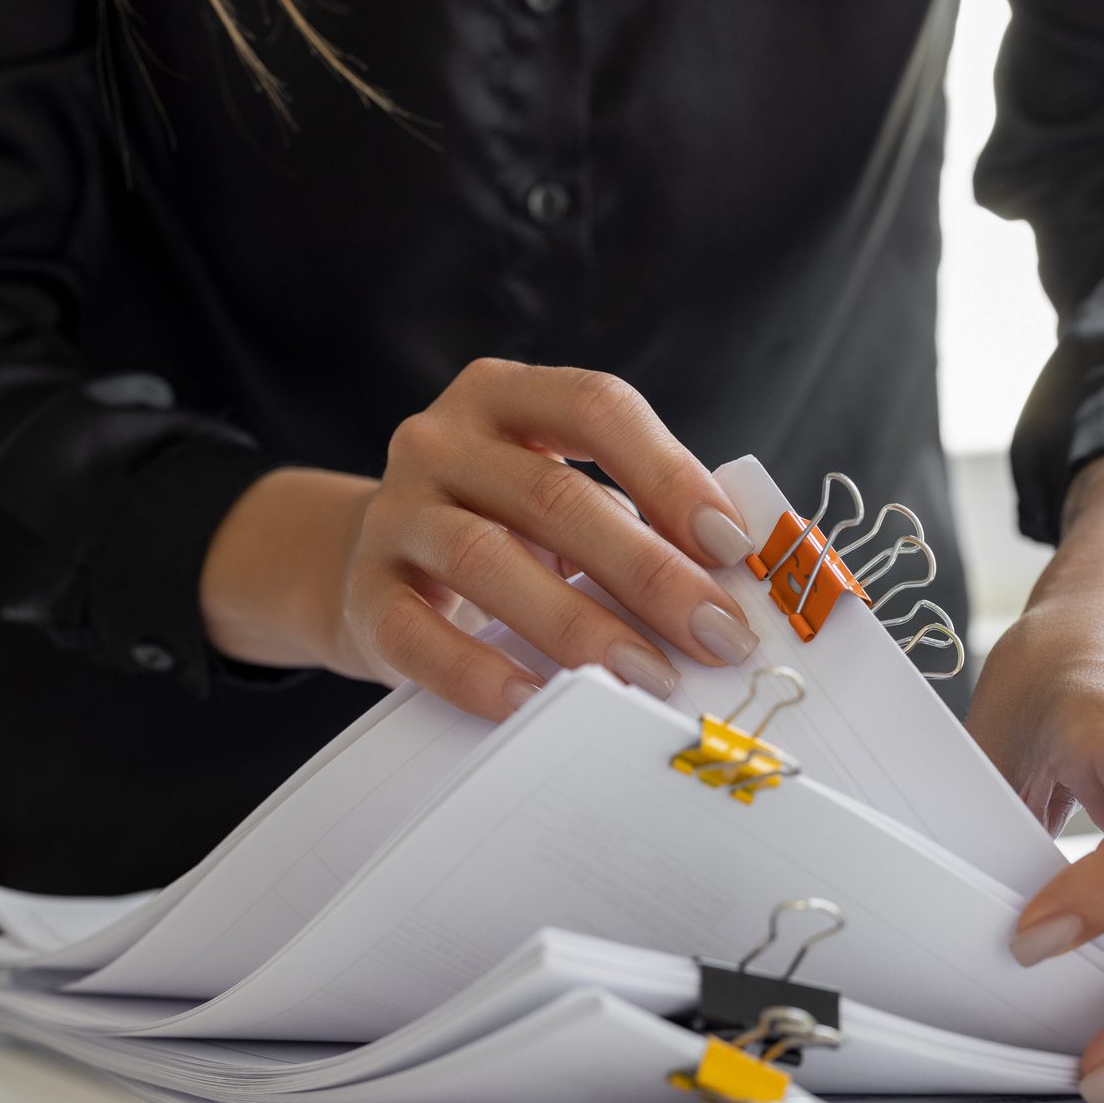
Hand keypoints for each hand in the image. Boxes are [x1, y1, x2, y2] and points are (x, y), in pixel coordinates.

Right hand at [199, 358, 759, 717]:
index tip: (733, 546)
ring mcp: (394, 515)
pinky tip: (537, 704)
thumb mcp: (562, 499)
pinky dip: (481, 673)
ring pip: (487, 560)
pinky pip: (420, 636)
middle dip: (648, 571)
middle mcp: (440, 441)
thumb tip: (739, 586)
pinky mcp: (364, 595)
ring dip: (579, 626)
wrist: (365, 568)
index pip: (597, 407)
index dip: (670, 473)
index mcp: (505, 397)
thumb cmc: (501, 532)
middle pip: (551, 494)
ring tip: (650, 679)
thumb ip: (638, 519)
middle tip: (719, 635)